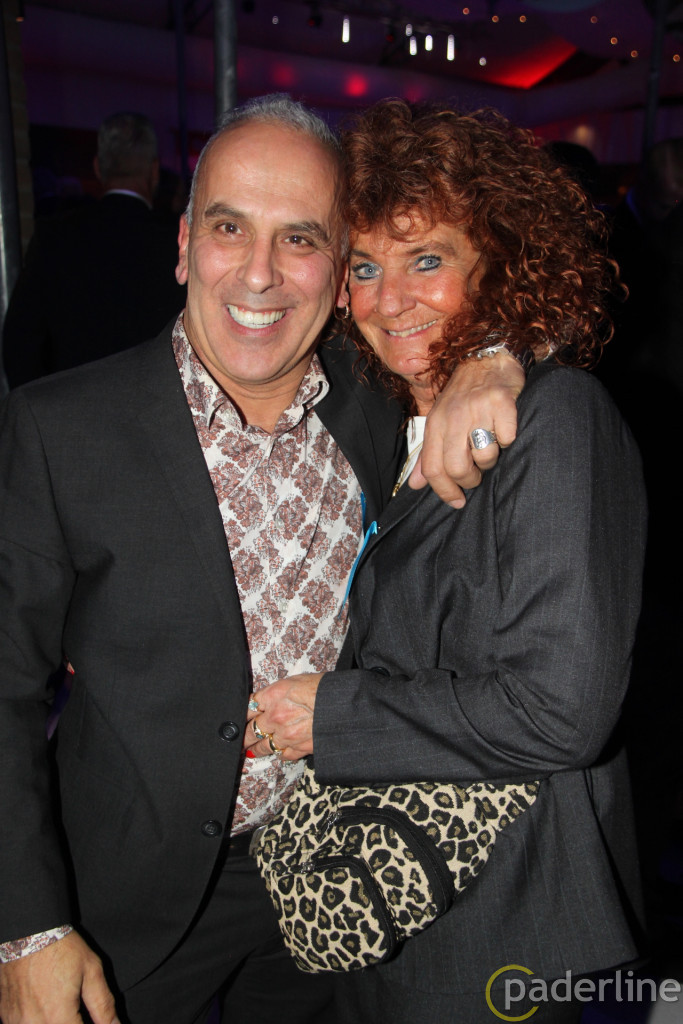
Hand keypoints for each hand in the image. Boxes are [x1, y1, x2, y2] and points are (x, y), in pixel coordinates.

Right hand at [0, 930, 118, 1023]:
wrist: (29, 931)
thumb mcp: (91, 972)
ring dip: (55, 1022)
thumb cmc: (60, 947)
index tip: (95, 1020)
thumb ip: (103, 1006)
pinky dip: (38, 1020)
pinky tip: (46, 1004)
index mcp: (57, 1017)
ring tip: (60, 1003)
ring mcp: (17, 1022)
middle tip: (78, 1010)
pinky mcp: (7, 1016)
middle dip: (72, 1023)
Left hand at [244, 673, 322, 760]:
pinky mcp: (299, 748)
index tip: (239, 718)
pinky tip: (278, 752)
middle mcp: (275, 717)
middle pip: (249, 731)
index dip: (241, 714)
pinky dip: (280, 754)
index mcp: (273, 696)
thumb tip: (268, 699)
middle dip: (243, 736)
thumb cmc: (324, 688)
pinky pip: (282, 755)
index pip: (247, 707)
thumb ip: (278, 692)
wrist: (343, 706)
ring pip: (262, 747)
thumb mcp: (296, 680)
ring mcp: (285, 735)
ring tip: (250, 751)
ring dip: (255, 749)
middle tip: (238, 741)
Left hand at [411, 350, 523, 506]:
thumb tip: (415, 485)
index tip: (458, 502)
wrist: (487, 358)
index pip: (433, 469)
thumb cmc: (462, 396)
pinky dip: (509, 439)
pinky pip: (507, 439)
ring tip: (490, 444)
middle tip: (477, 474)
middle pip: (457, 468)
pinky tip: (504, 429)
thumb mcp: (439, 422)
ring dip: (491, 459)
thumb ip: (427, 455)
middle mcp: (453, 416)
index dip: (445, 492)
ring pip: (485, 456)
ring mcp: (477, 408)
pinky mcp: (502, 402)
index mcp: (435, 424)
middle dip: (470, 480)